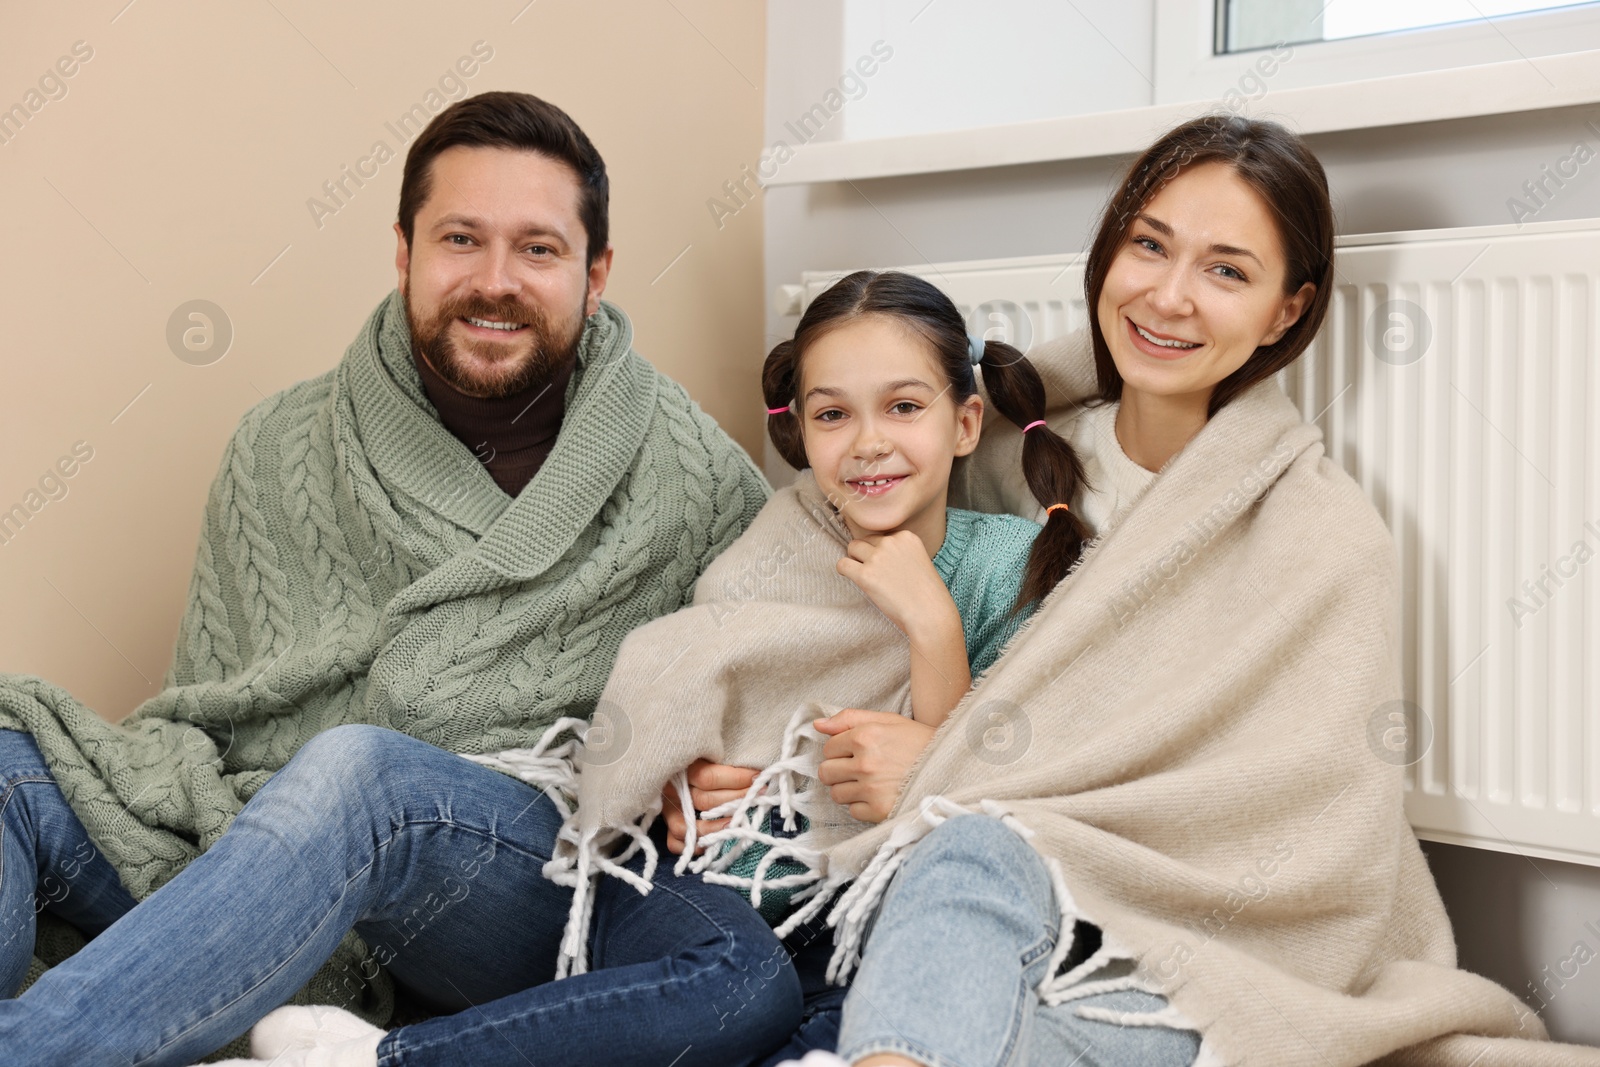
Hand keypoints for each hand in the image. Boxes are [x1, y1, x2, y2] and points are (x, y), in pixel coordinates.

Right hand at [660, 759, 758, 854]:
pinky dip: (694, 846)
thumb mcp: (703, 747)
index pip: (708, 777)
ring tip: (740, 821)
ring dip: (718, 827)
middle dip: (736, 799)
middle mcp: (670, 791)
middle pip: (705, 801)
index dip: (736, 778)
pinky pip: (675, 843)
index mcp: (678, 767)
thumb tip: (751, 767)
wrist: (663, 758)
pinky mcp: (665, 825)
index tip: (757, 776)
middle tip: (759, 795)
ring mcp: (666, 810)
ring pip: (689, 827)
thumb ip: (719, 755)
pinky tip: (714, 841)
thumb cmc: (692, 752)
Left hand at [815, 709, 935, 822]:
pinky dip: (863, 806)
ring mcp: (872, 788)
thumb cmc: (919, 742)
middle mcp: (866, 763)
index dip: (840, 750)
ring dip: (849, 790)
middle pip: (826, 773)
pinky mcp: (879, 811)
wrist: (952, 768)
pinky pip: (853, 811)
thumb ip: (850, 718)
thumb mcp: (888, 720)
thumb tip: (818, 724)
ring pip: (837, 794)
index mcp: (866, 736)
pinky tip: (879, 795)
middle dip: (837, 771)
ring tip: (869, 783)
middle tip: (857, 769)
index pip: (828, 748)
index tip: (855, 752)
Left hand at [836, 531, 960, 640]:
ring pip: (852, 547)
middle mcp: (891, 542)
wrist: (930, 615)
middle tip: (875, 573)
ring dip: (855, 560)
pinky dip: (844, 570)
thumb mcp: (919, 561)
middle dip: (866, 554)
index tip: (888, 568)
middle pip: (866, 540)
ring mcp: (877, 557)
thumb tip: (875, 553)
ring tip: (865, 576)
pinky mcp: (866, 574)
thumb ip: (900, 552)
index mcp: (906, 537)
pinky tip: (852, 579)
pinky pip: (842, 564)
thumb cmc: (926, 595)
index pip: (882, 536)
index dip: (881, 552)